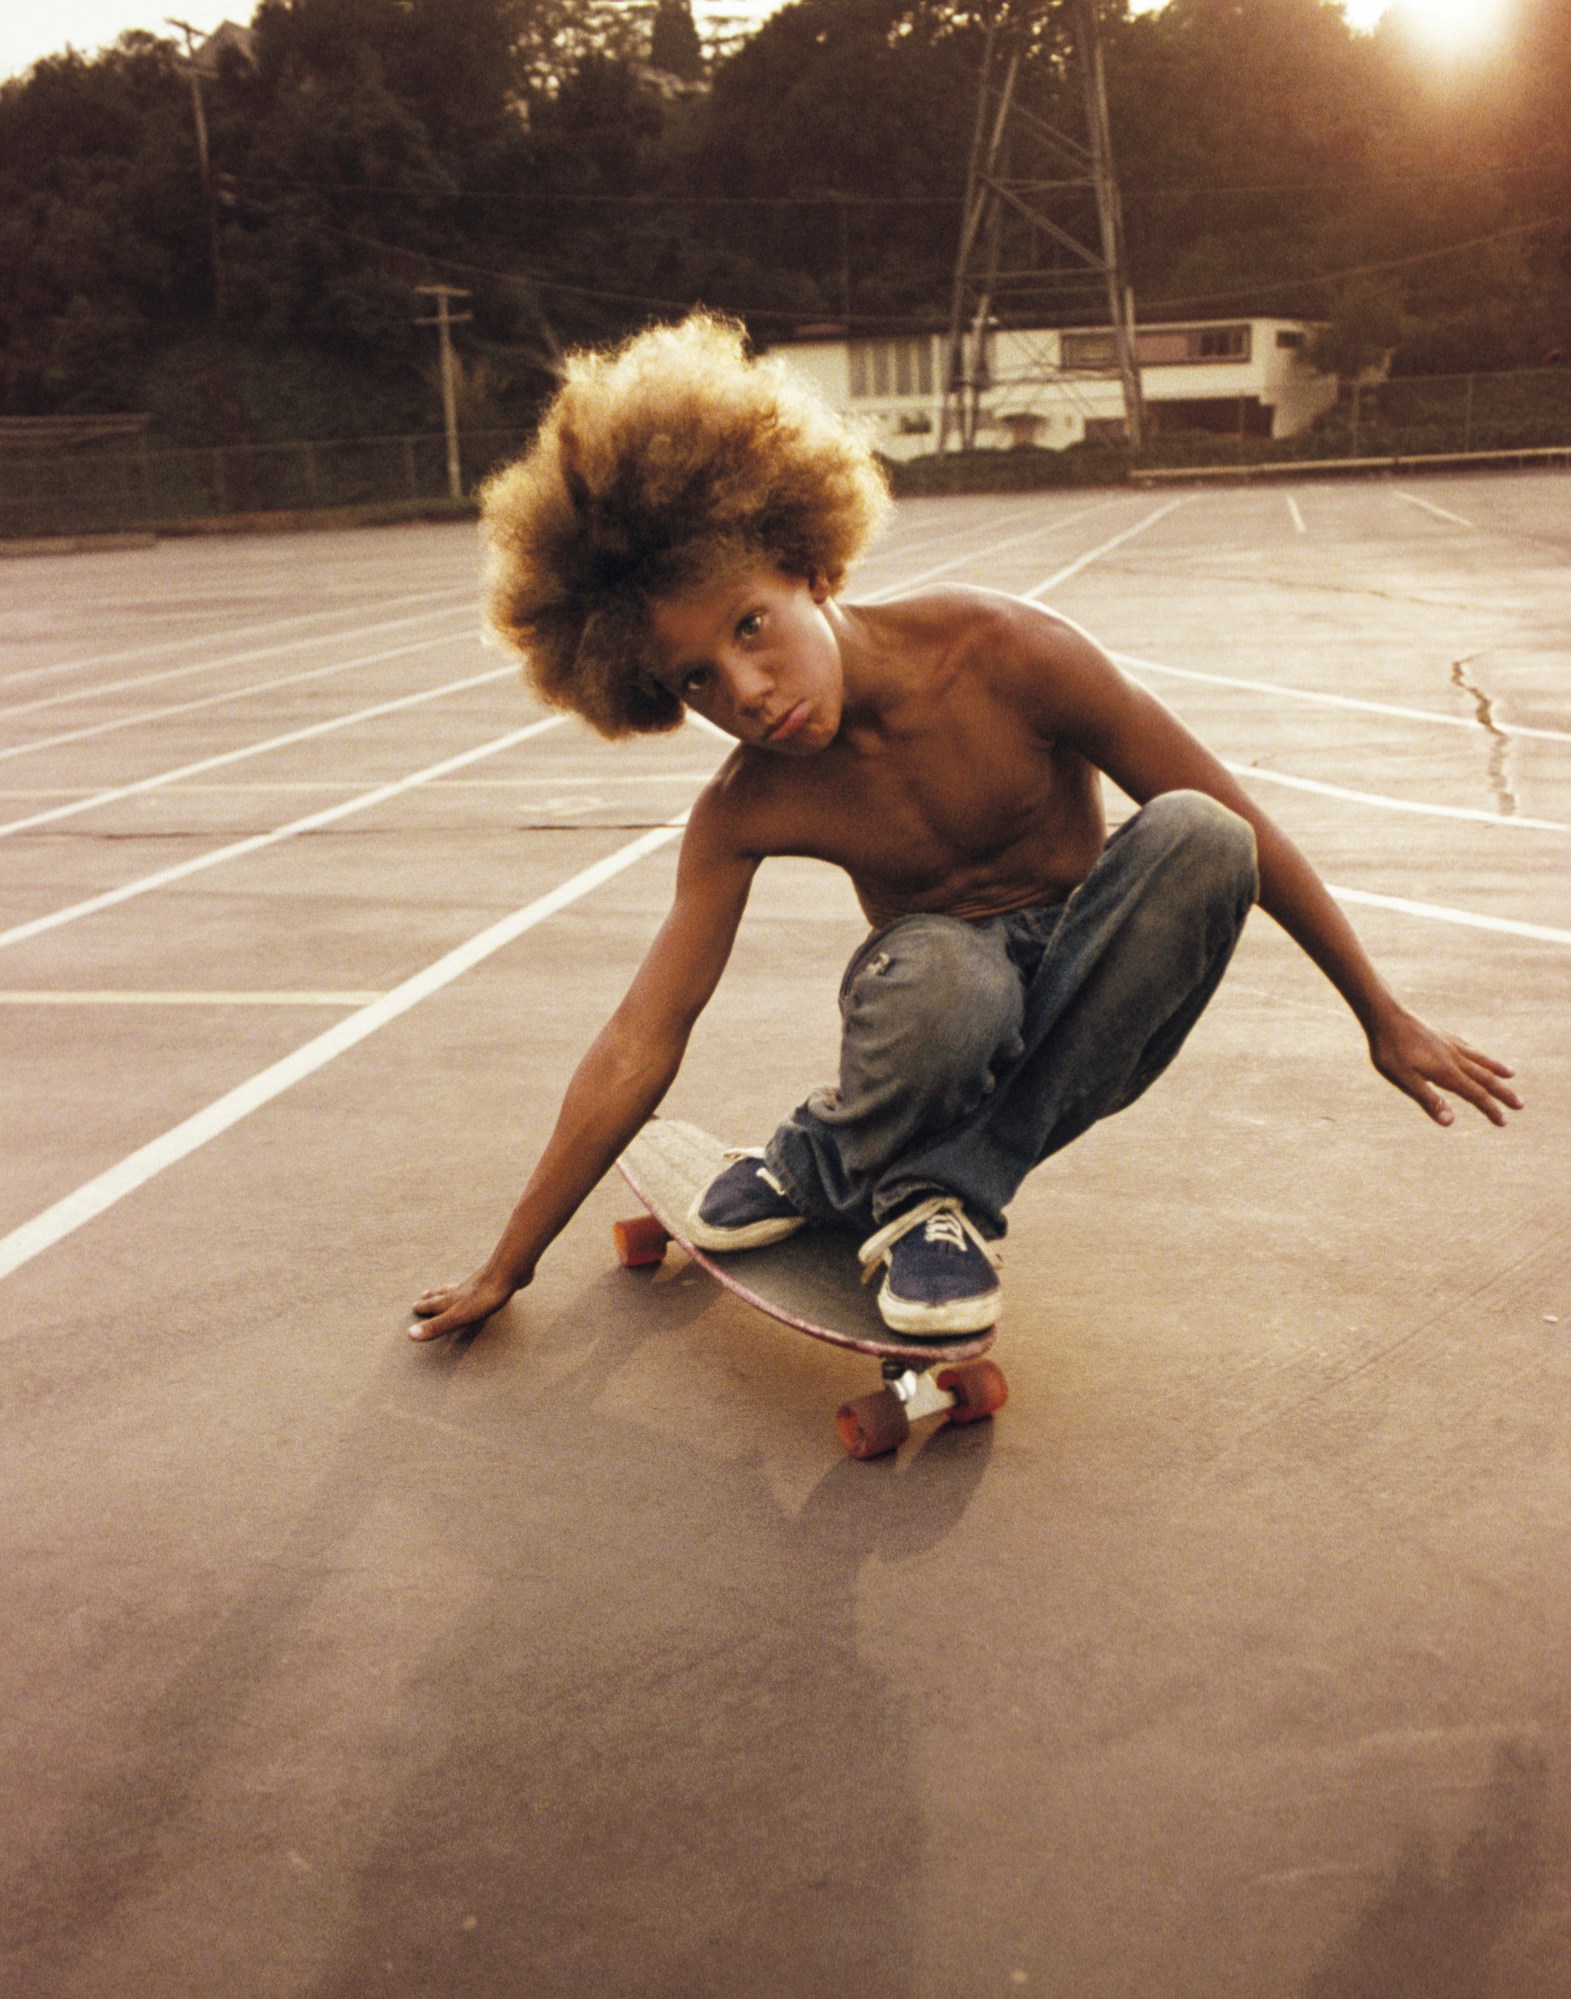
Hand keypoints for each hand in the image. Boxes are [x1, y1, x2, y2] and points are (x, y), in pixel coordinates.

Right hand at [407, 1267, 521, 1341]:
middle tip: (424, 1294)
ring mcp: (479, 1283)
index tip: (414, 1306)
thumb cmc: (485, 1297)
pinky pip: (482, 1283)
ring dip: (451, 1289)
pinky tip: (484, 1284)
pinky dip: (476, 1285)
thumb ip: (437, 1325)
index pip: (435, 1305)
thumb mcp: (459, 1316)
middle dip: (434, 1296)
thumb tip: (409, 1334)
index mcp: (453, 1300)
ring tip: (448, 1289)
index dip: (424, 1307)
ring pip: (461, 1287)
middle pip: (444, 1293)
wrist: (510, 1270)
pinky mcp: (496, 1280)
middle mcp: (463, 1290)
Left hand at [1367, 1004, 1521, 1127]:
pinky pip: (1468, 1047)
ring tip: (1512, 1074)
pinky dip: (1479, 1055)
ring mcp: (1449, 1044)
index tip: (1504, 1122)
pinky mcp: (1442, 1035)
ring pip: (1479, 1060)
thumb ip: (1428, 1100)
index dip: (1490, 1109)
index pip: (1474, 1094)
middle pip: (1484, 1078)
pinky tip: (1479, 1055)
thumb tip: (1450, 1122)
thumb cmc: (1390, 1051)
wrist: (1384, 1016)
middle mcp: (1453, 1057)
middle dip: (1502, 1093)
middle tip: (1520, 1105)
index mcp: (1446, 1072)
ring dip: (1497, 1069)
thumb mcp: (1404, 1080)